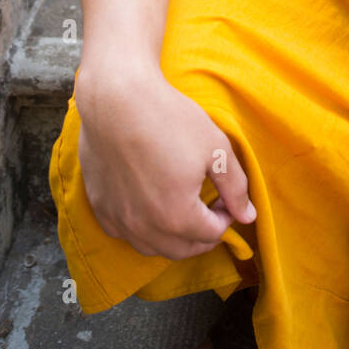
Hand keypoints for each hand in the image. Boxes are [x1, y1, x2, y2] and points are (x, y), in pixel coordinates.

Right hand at [76, 66, 256, 260]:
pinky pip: (123, 233)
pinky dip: (141, 230)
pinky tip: (149, 208)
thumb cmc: (169, 120)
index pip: (212, 234)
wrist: (117, 99)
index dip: (226, 216)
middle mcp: (145, 227)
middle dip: (203, 236)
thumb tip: (248, 216)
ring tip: (183, 213)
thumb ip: (236, 187)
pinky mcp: (100, 206)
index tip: (226, 197)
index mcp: (177, 216)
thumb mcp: (215, 149)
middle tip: (211, 211)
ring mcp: (119, 219)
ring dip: (174, 239)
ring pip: (152, 247)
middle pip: (183, 249)